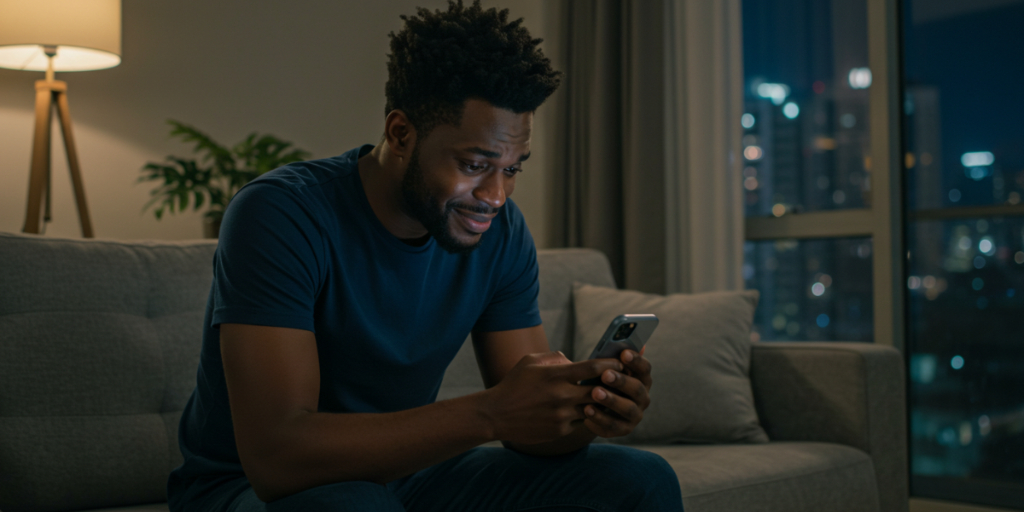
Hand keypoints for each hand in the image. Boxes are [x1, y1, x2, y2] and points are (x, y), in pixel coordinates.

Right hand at [482, 352, 622, 444]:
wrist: (496, 415)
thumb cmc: (514, 384)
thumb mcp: (530, 361)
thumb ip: (555, 358)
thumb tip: (573, 360)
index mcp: (556, 374)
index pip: (594, 367)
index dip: (611, 365)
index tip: (620, 364)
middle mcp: (562, 395)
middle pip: (600, 390)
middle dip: (612, 387)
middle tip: (620, 383)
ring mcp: (562, 415)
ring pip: (593, 409)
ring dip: (599, 404)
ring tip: (606, 399)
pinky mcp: (560, 430)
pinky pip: (579, 422)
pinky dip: (582, 417)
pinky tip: (582, 412)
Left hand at [583, 348, 651, 437]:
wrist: (594, 406)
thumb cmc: (601, 380)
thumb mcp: (605, 367)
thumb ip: (614, 356)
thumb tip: (632, 341)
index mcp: (642, 379)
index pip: (645, 368)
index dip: (636, 361)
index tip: (623, 353)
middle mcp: (643, 397)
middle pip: (637, 389)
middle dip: (621, 381)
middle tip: (605, 375)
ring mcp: (635, 415)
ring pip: (627, 409)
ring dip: (612, 401)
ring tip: (594, 393)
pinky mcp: (623, 429)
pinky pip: (613, 427)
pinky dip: (600, 420)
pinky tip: (587, 412)